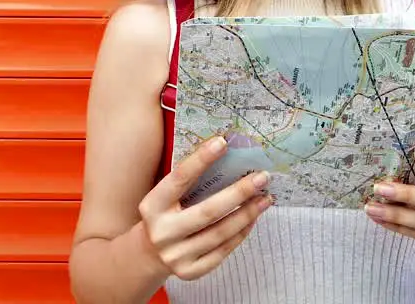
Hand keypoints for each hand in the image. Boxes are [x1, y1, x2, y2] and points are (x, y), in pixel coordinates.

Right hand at [137, 136, 272, 280]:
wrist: (148, 254)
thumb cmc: (165, 214)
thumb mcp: (165, 197)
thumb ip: (189, 182)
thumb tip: (226, 155)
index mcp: (152, 206)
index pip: (179, 179)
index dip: (201, 160)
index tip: (223, 142)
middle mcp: (162, 232)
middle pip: (208, 212)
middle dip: (239, 193)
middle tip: (262, 177)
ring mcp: (176, 255)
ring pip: (220, 233)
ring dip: (247, 214)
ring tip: (265, 198)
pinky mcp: (190, 271)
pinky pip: (223, 250)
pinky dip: (240, 233)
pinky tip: (252, 219)